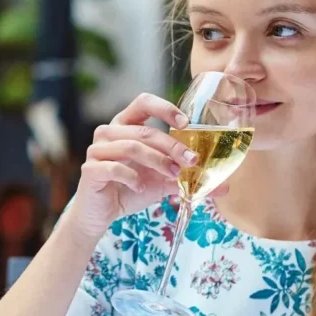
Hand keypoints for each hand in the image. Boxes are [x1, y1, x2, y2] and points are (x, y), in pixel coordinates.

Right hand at [67, 93, 198, 243]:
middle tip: (191, 161)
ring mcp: (97, 150)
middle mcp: (108, 132)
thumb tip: (225, 186)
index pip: (144, 102)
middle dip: (172, 145)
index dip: (165, 108)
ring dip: (157, 161)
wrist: (101, 214)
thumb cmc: (130, 189)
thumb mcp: (162, 182)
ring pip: (131, 147)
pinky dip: (132, 177)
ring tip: (172, 176)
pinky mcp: (90, 170)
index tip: (186, 124)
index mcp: (125, 125)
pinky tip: (141, 188)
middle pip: (144, 131)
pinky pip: (114, 168)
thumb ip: (187, 178)